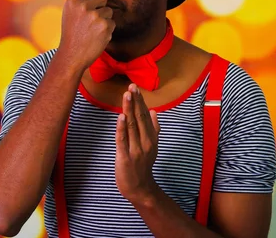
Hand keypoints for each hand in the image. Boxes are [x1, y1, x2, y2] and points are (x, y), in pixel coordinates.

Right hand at [58, 0, 114, 70]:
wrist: (72, 55)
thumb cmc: (72, 34)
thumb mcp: (70, 13)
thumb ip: (81, 0)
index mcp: (73, 1)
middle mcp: (83, 6)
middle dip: (102, 7)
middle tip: (93, 20)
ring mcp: (95, 16)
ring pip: (109, 11)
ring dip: (105, 19)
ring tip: (93, 30)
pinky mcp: (105, 26)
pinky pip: (112, 22)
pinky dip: (108, 29)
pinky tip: (97, 36)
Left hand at [115, 83, 160, 203]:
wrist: (140, 188)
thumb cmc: (144, 165)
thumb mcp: (152, 146)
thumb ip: (154, 128)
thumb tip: (153, 111)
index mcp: (151, 137)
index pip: (145, 115)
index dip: (140, 101)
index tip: (136, 88)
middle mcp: (145, 141)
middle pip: (139, 118)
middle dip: (135, 101)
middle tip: (131, 86)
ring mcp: (135, 149)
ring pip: (132, 126)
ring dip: (129, 109)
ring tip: (127, 95)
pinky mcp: (125, 157)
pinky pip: (123, 140)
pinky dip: (122, 128)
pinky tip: (120, 117)